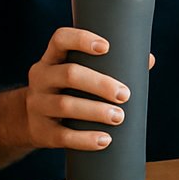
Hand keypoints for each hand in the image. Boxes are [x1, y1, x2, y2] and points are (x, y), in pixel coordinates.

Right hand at [23, 28, 143, 151]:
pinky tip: (104, 140)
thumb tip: (148, 60)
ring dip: (95, 111)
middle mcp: (41, 77)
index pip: (60, 39)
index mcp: (52, 59)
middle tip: (125, 94)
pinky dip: (84, 139)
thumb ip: (109, 66)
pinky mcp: (40, 131)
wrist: (31, 121)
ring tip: (119, 117)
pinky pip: (62, 135)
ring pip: (65, 105)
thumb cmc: (67, 91)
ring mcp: (38, 104)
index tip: (106, 47)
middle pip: (69, 74)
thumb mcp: (78, 75)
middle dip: (100, 83)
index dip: (81, 39)